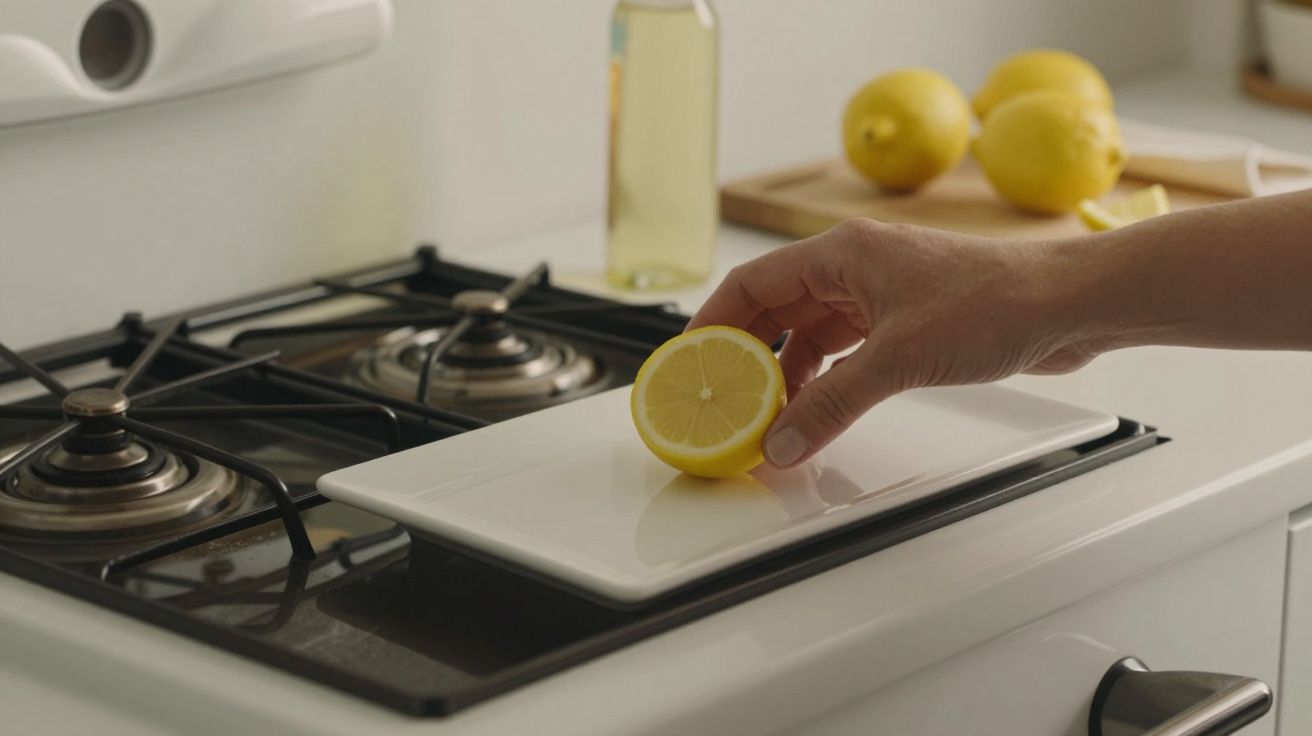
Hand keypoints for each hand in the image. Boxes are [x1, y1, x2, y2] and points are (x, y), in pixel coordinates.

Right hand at [687, 219, 1095, 467]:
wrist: (1069, 304)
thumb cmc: (997, 301)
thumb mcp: (898, 359)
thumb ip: (833, 403)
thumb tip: (782, 440)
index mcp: (840, 253)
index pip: (751, 285)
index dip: (713, 324)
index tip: (689, 363)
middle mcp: (854, 268)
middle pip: (775, 311)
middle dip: (747, 358)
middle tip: (722, 401)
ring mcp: (880, 295)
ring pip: (810, 335)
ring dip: (787, 376)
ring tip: (766, 418)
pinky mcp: (906, 322)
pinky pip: (844, 351)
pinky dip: (824, 381)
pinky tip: (815, 411)